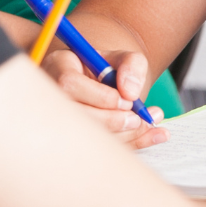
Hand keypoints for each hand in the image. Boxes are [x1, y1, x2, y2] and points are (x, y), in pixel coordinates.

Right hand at [41, 47, 167, 147]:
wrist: (98, 87)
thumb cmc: (105, 69)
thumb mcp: (121, 58)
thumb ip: (132, 64)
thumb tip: (130, 92)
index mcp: (59, 67)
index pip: (70, 84)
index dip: (101, 97)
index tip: (127, 100)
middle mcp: (51, 94)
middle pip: (75, 114)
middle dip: (112, 121)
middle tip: (138, 119)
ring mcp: (57, 119)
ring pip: (84, 136)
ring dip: (123, 135)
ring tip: (150, 124)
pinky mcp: (72, 139)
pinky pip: (97, 148)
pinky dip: (131, 144)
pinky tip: (154, 136)